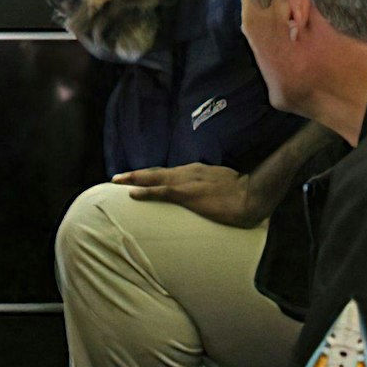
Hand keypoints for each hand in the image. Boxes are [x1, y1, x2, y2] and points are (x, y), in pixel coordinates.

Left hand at [113, 163, 265, 227]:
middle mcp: (188, 171)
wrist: (251, 196)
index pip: (168, 172)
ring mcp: (186, 181)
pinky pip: (160, 192)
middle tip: (116, 177)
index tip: (137, 177)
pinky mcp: (187, 193)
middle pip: (156, 172)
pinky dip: (145, 191)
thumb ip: (210, 185)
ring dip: (133, 179)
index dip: (151, 175)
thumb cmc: (241, 193)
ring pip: (153, 178)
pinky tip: (131, 193)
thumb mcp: (222, 184)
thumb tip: (205, 194)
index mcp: (196, 170)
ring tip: (116, 181)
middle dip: (136, 174)